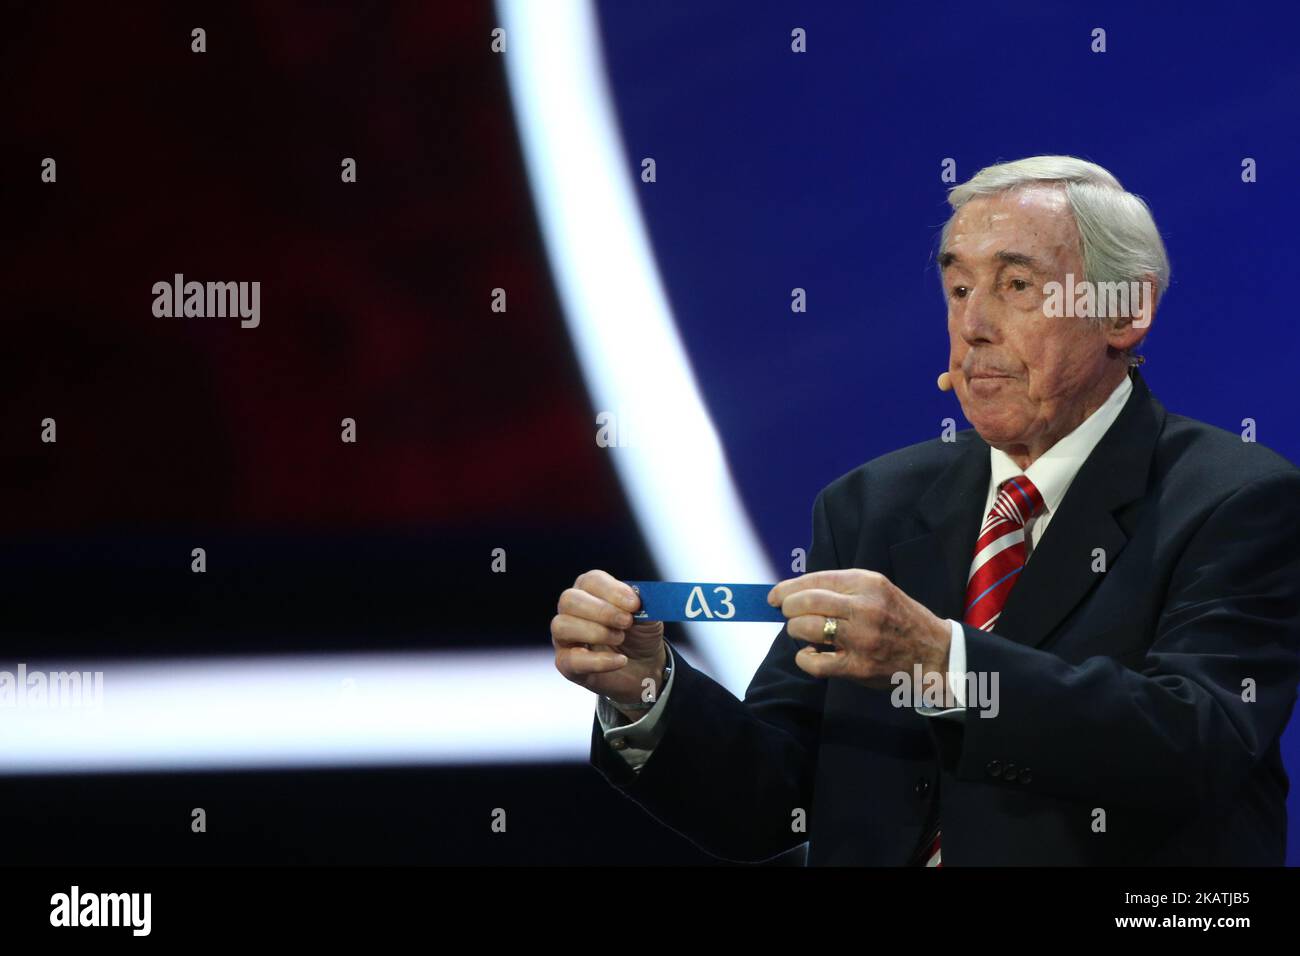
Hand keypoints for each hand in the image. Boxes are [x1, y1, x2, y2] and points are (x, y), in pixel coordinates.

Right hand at [552, 569, 667, 713]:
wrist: (645, 667)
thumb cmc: (640, 634)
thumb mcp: (648, 616)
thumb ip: (643, 604)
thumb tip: (637, 597)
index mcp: (590, 591)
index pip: (590, 581)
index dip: (611, 591)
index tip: (634, 604)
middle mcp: (571, 611)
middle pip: (569, 600)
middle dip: (601, 611)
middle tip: (626, 622)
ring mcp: (564, 638)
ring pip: (561, 626)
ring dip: (595, 632)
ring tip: (620, 638)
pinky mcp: (566, 664)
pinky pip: (570, 660)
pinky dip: (598, 661)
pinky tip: (620, 660)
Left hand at [767, 569, 951, 690]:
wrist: (935, 653)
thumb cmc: (900, 619)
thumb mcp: (878, 591)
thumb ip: (843, 589)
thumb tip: (797, 592)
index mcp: (868, 583)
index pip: (816, 579)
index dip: (788, 587)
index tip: (775, 595)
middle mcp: (864, 607)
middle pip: (806, 602)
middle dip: (788, 608)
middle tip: (787, 614)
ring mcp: (861, 638)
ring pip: (806, 629)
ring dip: (795, 631)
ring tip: (802, 633)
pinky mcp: (859, 666)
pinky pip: (815, 662)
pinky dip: (804, 658)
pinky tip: (811, 654)